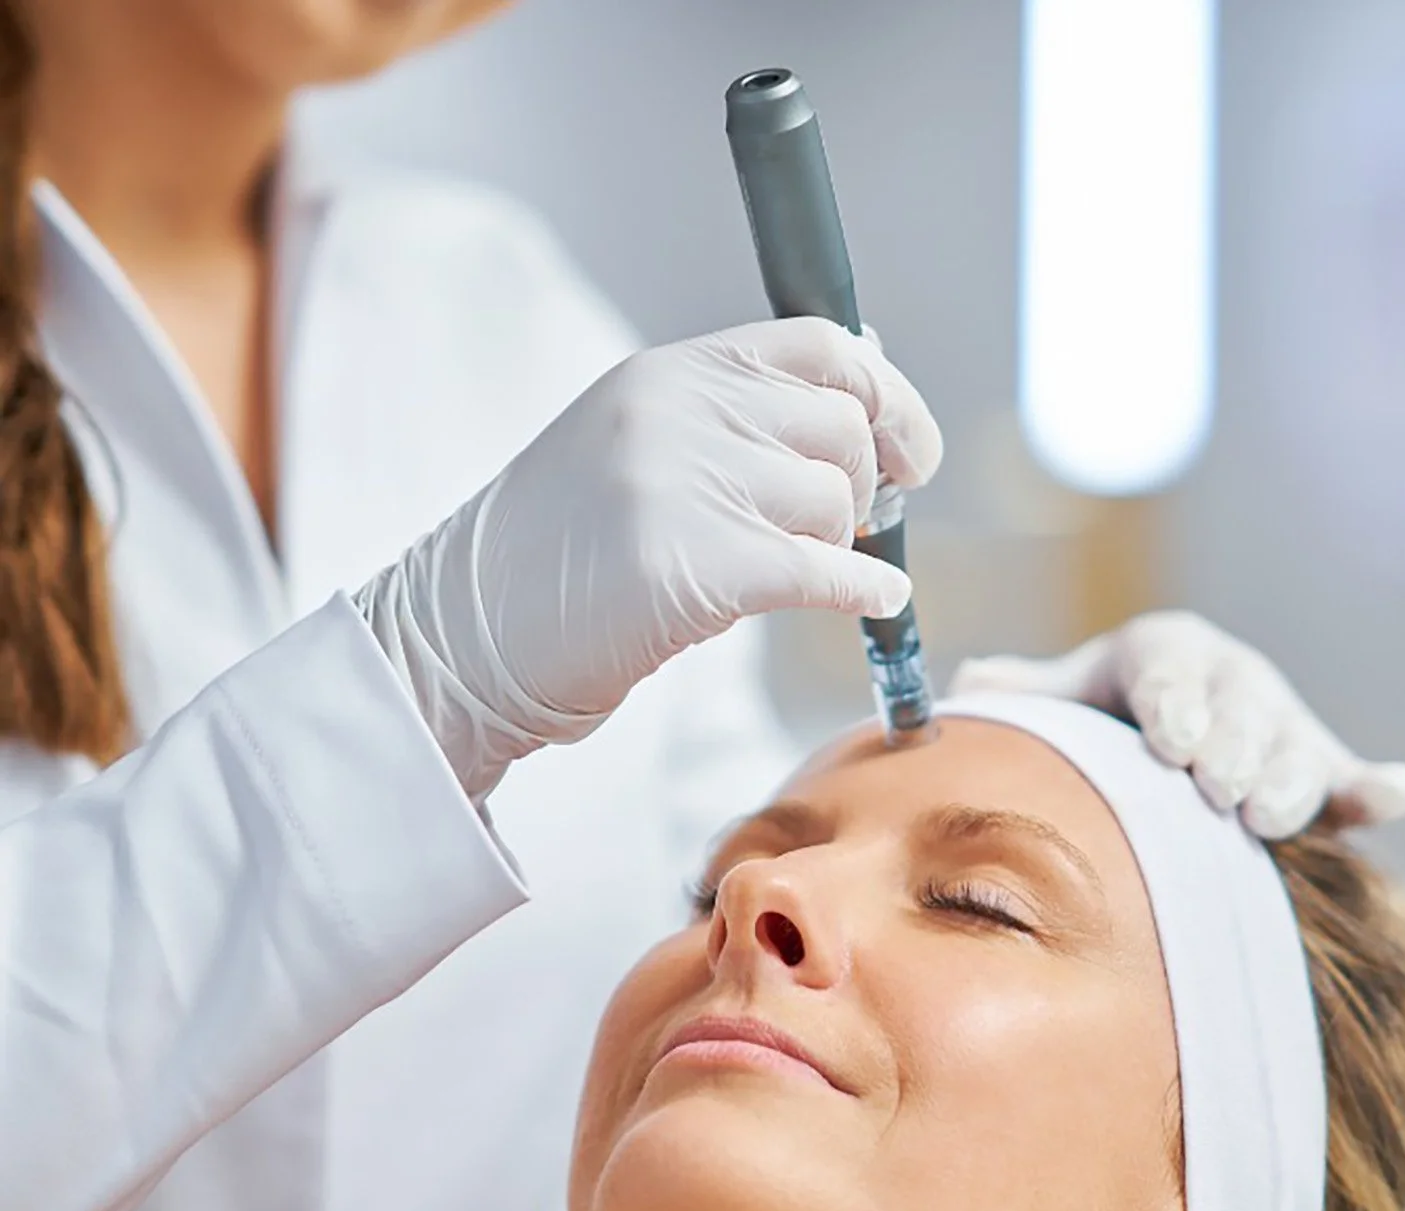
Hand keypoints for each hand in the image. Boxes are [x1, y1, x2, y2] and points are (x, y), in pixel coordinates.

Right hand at [356, 318, 942, 798]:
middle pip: (842, 428)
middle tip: (846, 532)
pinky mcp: (691, 566)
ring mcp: (680, 483)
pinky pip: (823, 570)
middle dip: (862, 488)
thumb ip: (727, 427)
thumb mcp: (631, 454)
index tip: (911, 449)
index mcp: (666, 374)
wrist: (462, 638)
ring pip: (834, 501)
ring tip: (788, 575)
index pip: (820, 348)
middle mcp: (676, 411)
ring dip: (836, 548)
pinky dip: (863, 592)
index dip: (887, 396)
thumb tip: (860, 430)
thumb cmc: (551, 561)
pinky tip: (875, 606)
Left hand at [949, 610, 1404, 838]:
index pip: (1170, 666)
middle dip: (1228, 747)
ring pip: (1293, 744)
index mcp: (1166, 651)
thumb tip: (962, 687)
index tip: (1165, 742)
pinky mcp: (1318, 766)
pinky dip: (1374, 788)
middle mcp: (1231, 678)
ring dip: (1286, 778)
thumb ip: (1020, 692)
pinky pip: (1350, 775)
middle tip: (1212, 790)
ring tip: (1264, 816)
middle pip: (1240, 706)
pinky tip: (1394, 793)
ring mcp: (1279, 722)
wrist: (1162, 730)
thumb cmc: (1103, 713)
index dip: (1172, 701)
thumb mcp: (1064, 696)